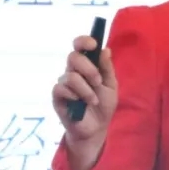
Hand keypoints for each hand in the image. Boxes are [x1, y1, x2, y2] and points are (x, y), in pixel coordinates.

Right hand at [51, 35, 117, 169]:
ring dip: (85, 88)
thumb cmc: (103, 105)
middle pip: (73, 57)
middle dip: (88, 68)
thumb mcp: (111, 86)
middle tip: (98, 82)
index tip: (93, 44)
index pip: (79, 46)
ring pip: (70, 76)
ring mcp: (64, 83)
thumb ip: (107, 68)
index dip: (84, 41)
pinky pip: (61, 89)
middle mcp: (73, 71)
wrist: (96, 128)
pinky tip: (80, 104)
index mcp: (86, 65)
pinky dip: (74, 96)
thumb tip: (105, 49)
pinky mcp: (57, 97)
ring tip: (93, 100)